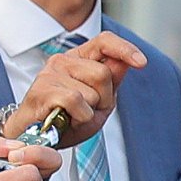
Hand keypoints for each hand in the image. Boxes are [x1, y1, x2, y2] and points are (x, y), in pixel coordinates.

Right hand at [5, 32, 145, 146]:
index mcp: (79, 59)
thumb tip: (126, 62)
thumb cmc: (68, 118)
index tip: (141, 63)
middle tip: (88, 109)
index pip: (104, 41)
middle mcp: (62, 61)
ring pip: (91, 91)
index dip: (124, 49)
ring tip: (75, 115)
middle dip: (104, 98)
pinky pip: (76, 101)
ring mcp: (50, 74)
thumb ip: (112, 80)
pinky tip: (68, 119)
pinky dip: (80, 116)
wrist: (39, 138)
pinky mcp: (42, 90)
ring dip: (90, 110)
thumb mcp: (100, 101)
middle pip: (103, 73)